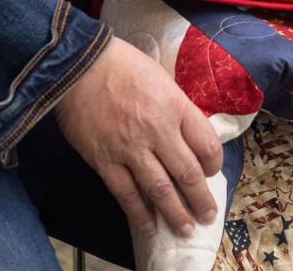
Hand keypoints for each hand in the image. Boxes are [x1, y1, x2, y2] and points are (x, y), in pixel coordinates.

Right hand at [54, 38, 222, 237]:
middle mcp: (158, 130)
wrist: (78, 64)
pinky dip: (139, 212)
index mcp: (176, 106)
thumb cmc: (122, 65)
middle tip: (207, 215)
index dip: (213, 164)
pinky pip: (126, 193)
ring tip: (184, 228)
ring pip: (160, 190)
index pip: (207, 145)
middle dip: (200, 199)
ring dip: (175, 213)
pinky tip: (148, 223)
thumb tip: (186, 136)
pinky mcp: (104, 160)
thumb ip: (176, 108)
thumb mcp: (160, 78)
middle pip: (188, 173)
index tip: (210, 173)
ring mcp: (130, 148)